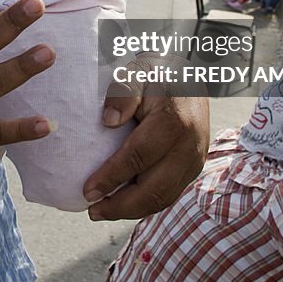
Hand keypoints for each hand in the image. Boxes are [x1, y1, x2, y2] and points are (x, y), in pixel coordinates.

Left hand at [82, 56, 209, 220]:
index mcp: (173, 123)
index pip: (138, 158)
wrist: (190, 75)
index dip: (112, 177)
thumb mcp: (138, 71)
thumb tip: (109, 121)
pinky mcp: (193, 168)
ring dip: (132, 210)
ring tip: (102, 211)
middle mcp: (189, 147)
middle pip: (155, 189)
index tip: (87, 190)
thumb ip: (124, 91)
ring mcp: (195, 160)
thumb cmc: (158, 73)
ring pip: (164, 198)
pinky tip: (123, 203)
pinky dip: (146, 203)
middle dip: (121, 206)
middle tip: (92, 211)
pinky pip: (170, 194)